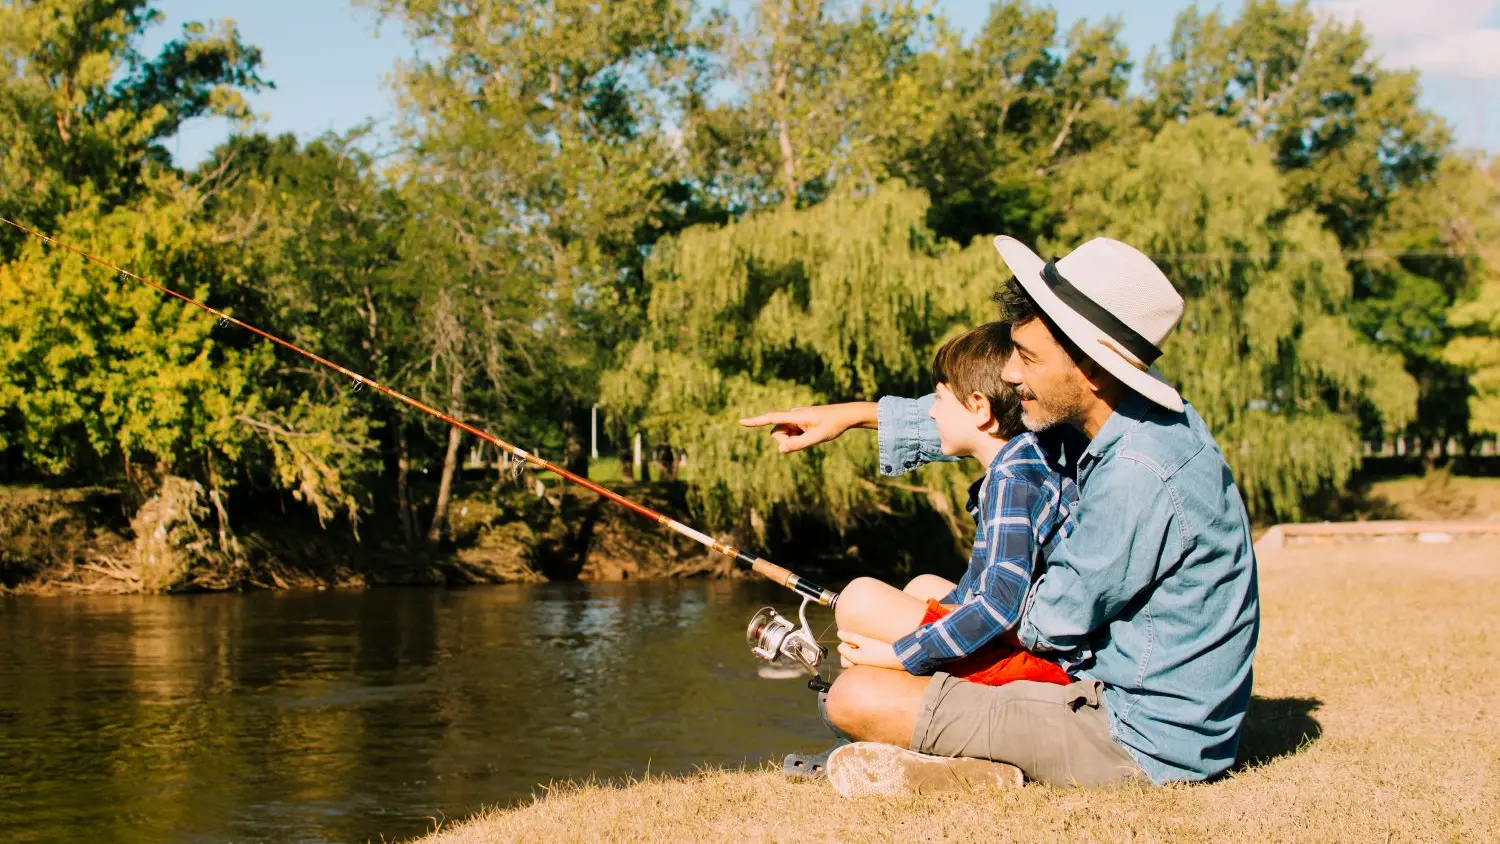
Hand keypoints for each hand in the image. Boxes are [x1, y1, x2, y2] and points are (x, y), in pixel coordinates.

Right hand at [738, 402, 876, 453]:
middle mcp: (792, 415)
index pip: (771, 419)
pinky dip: (799, 438)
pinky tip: (813, 434)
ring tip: (812, 436)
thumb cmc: (833, 425)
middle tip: (805, 440)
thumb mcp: (817, 438)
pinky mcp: (799, 422)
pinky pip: (792, 434)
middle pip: (777, 433)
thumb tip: (780, 449)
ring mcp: (796, 418)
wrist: (846, 415)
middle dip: (785, 441)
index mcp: (795, 416)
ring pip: (784, 435)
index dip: (755, 421)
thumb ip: (798, 445)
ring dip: (794, 440)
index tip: (740, 422)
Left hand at [837, 630, 902, 669]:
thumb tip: (838, 633)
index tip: (859, 640)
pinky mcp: (866, 666)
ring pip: (849, 659)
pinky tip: (868, 652)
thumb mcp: (865, 641)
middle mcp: (855, 665)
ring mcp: (860, 666)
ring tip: (864, 648)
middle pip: (843, 656)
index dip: (848, 640)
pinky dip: (859, 655)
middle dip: (849, 648)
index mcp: (853, 659)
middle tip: (861, 644)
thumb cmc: (881, 649)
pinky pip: (857, 661)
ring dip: (853, 652)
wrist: (896, 658)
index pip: (841, 647)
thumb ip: (851, 637)